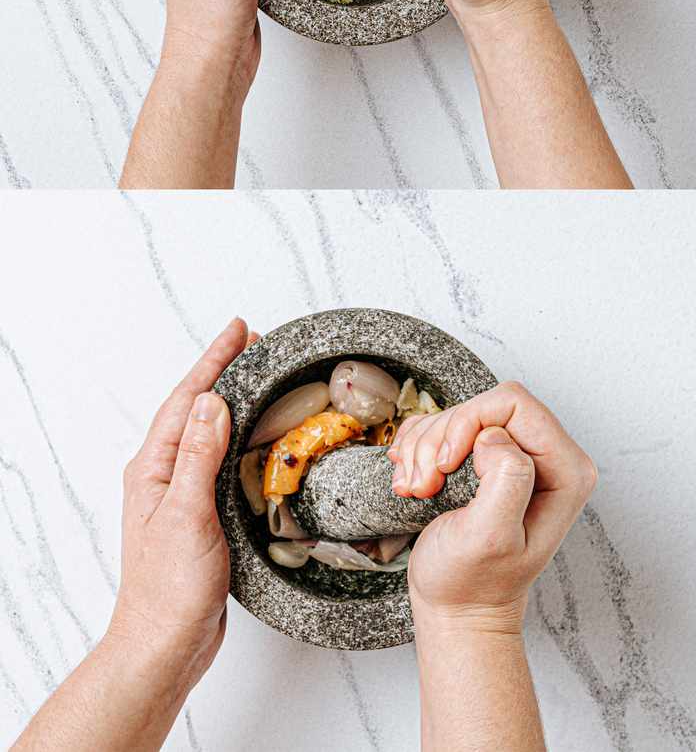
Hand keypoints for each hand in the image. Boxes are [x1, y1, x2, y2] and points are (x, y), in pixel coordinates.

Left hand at [109, 319, 255, 682]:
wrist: (167, 642)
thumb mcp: (187, 515)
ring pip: (210, 432)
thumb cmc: (170, 588)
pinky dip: (244, 437)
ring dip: (236, 401)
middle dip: (225, 371)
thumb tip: (210, 401)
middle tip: (258, 341)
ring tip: (264, 376)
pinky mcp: (202, 514)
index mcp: (153, 469)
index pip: (186, 400)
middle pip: (196, 408)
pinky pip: (223, 460)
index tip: (241, 330)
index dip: (214, 361)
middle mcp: (164, 476)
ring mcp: (182, 494)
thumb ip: (198, 456)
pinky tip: (262, 438)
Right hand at [388, 382, 596, 633]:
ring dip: (425, 447)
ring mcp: (518, 455)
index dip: (469, 423)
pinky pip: (447, 426)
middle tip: (424, 485)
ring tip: (417, 489)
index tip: (445, 466)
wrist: (458, 609)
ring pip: (461, 414)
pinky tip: (413, 480)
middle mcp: (549, 457)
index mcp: (566, 470)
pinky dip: (419, 448)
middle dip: (442, 440)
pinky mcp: (489, 459)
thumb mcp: (491, 538)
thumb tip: (495, 436)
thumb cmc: (473, 583)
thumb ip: (506, 480)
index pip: (515, 403)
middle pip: (485, 405)